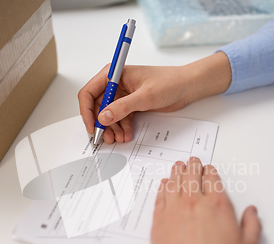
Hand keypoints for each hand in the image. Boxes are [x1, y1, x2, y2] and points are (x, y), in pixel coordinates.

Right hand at [78, 52, 231, 144]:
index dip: (87, 111)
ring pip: (109, 115)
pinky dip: (121, 128)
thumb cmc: (169, 82)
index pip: (89, 92)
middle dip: (101, 124)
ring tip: (119, 139)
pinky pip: (120, 118)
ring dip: (112, 128)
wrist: (187, 87)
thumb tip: (103, 117)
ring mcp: (122, 95)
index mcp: (113, 74)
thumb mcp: (145, 96)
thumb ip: (123, 107)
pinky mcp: (131, 104)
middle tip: (106, 138)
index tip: (92, 126)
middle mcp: (115, 84)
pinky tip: (126, 135)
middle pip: (97, 106)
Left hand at [151, 157, 260, 243]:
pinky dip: (162, 189)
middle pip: (191, 177)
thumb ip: (251, 226)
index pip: (212, 180)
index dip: (210, 172)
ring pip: (173, 185)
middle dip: (192, 167)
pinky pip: (159, 199)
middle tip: (191, 160)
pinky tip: (163, 185)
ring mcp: (173, 212)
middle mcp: (194, 204)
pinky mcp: (158, 224)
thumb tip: (252, 212)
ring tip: (177, 167)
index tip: (208, 168)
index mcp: (217, 206)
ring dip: (176, 173)